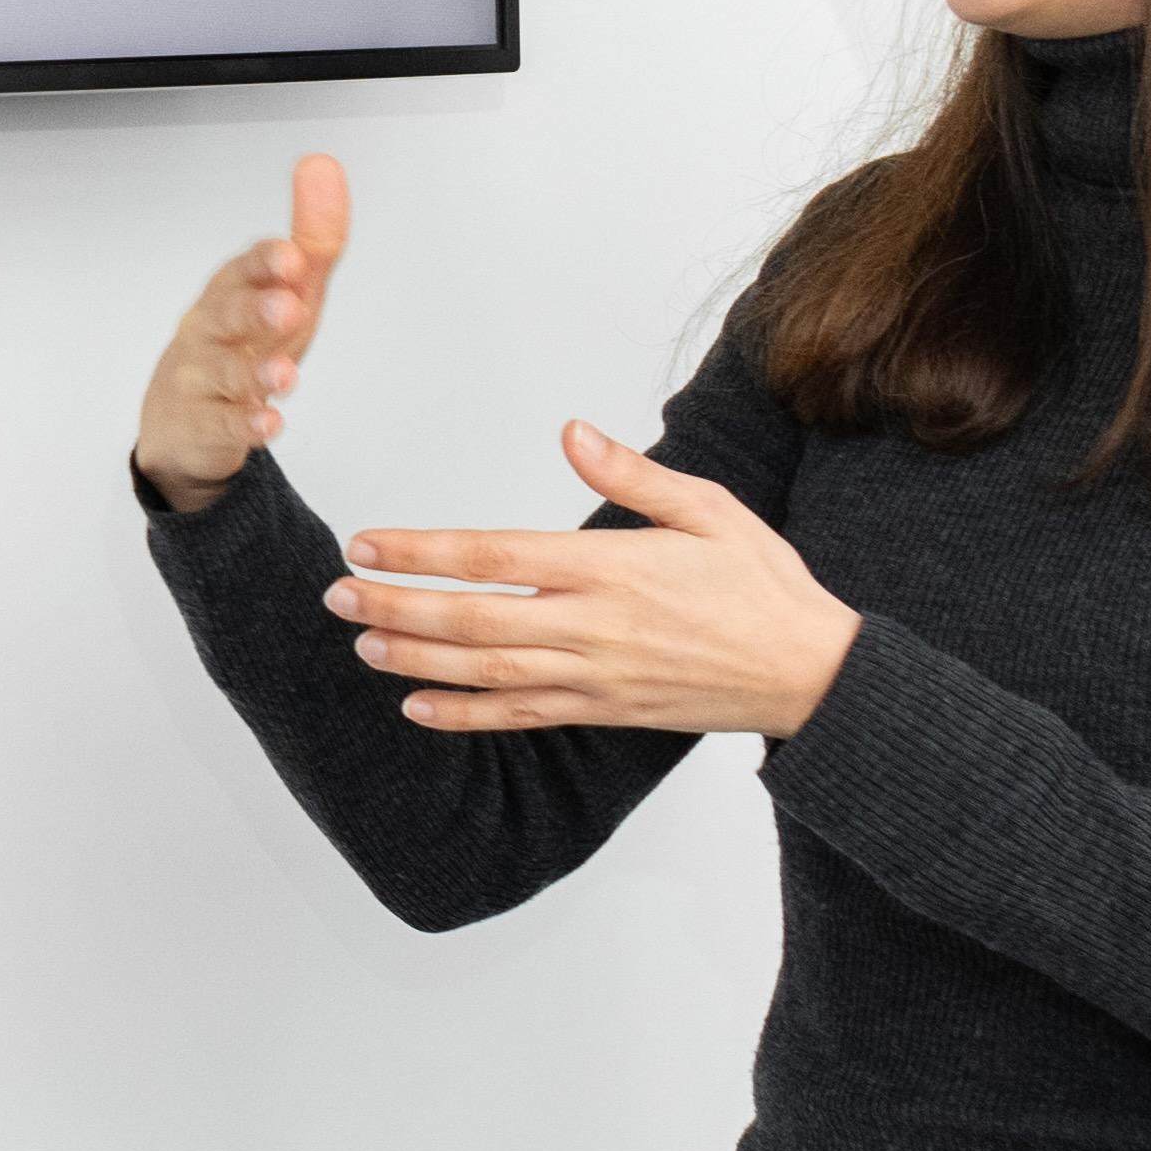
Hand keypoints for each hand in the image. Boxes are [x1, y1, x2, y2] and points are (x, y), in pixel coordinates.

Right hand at [136, 154, 350, 513]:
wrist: (185, 418)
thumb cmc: (243, 343)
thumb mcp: (287, 290)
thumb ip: (313, 234)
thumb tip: (323, 166)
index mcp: (231, 290)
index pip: (244, 269)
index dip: (265, 264)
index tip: (290, 256)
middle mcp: (210, 329)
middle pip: (226, 315)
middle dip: (254, 309)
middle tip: (286, 306)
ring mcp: (201, 378)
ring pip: (222, 371)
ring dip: (254, 372)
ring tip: (284, 375)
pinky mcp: (202, 424)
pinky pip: (221, 424)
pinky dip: (244, 425)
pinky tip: (268, 422)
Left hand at [325, 421, 865, 739]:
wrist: (813, 673)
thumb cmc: (763, 584)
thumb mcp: (709, 508)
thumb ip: (632, 474)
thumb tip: (570, 432)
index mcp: (612, 568)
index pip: (494, 555)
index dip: (422, 552)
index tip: (368, 543)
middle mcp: (594, 626)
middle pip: (473, 618)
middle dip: (397, 606)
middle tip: (337, 594)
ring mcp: (597, 676)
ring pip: (487, 672)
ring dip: (417, 659)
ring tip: (361, 642)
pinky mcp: (605, 712)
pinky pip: (522, 718)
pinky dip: (465, 716)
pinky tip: (418, 708)